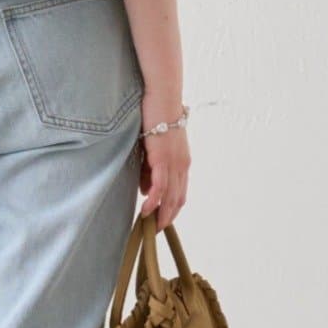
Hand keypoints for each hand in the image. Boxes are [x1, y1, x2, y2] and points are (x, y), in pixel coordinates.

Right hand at [137, 101, 189, 230]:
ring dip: (161, 214)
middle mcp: (182, 164)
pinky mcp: (163, 158)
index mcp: (182, 161)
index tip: (162, 222)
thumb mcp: (153, 147)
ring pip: (170, 196)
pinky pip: (160, 186)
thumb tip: (146, 191)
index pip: (180, 192)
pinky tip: (146, 211)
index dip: (172, 210)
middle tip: (155, 232)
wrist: (162, 96)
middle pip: (178, 199)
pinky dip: (154, 201)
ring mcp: (174, 162)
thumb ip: (150, 169)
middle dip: (168, 218)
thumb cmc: (157, 116)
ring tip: (151, 227)